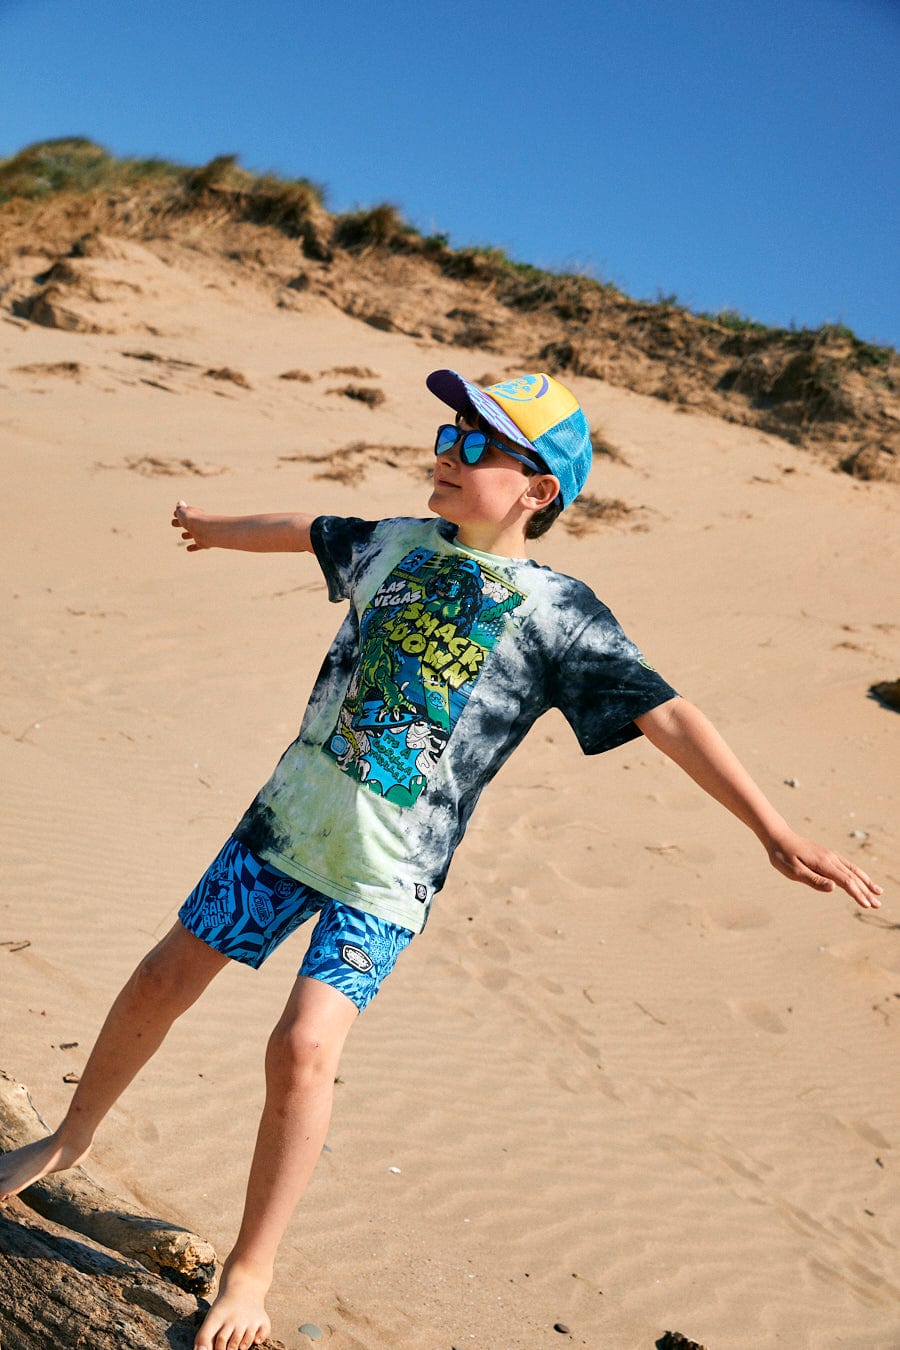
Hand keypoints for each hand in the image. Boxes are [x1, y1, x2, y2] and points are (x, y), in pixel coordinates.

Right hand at [171, 500, 207, 550]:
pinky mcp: (204, 543)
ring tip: (183, 536)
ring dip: (188, 535)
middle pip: (189, 523)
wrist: (205, 531)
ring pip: (194, 534)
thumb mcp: (183, 512)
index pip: (187, 513)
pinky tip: (188, 548)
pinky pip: (198, 546)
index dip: (179, 513)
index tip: (174, 514)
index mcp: (195, 515)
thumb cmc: (193, 520)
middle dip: (181, 523)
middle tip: (174, 524)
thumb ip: (180, 509)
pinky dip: (193, 547)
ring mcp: (202, 533)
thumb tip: (180, 502)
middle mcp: (200, 523)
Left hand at [766, 830, 882, 907]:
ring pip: (853, 870)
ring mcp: (831, 856)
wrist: (779, 837)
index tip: (867, 905)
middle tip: (878, 905)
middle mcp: (831, 858)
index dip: (857, 894)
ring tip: (878, 892)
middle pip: (853, 877)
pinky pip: (848, 866)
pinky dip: (858, 874)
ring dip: (866, 882)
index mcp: (823, 863)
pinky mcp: (828, 856)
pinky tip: (862, 879)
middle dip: (866, 891)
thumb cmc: (783, 855)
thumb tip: (834, 888)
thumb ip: (813, 880)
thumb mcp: (793, 871)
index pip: (845, 881)